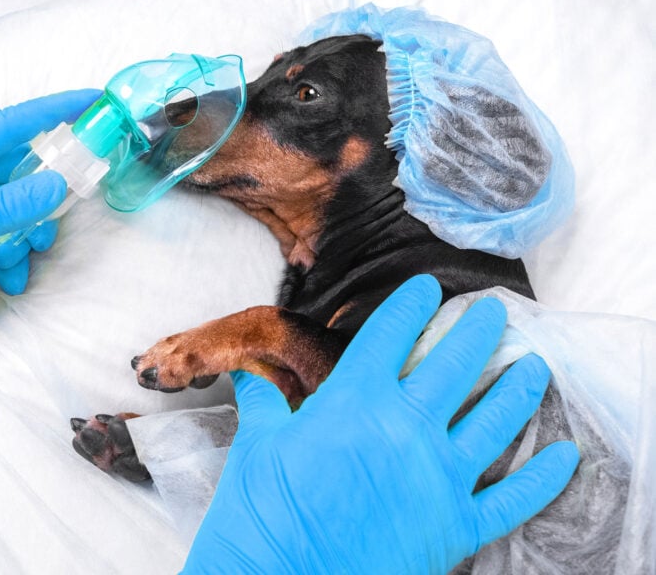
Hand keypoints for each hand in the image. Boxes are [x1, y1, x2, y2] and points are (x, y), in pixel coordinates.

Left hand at [0, 89, 100, 370]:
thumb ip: (1, 206)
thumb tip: (57, 185)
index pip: (10, 125)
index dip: (54, 110)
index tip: (95, 101)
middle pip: (24, 170)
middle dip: (46, 196)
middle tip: (58, 216)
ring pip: (22, 208)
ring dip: (30, 234)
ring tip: (18, 258)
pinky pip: (9, 237)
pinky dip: (15, 257)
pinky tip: (8, 278)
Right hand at [184, 274, 579, 573]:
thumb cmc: (262, 513)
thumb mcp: (256, 447)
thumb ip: (264, 406)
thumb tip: (252, 379)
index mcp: (353, 400)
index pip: (391, 335)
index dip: (411, 305)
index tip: (425, 289)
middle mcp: (405, 427)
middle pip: (455, 364)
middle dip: (478, 331)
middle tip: (494, 312)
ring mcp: (437, 476)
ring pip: (495, 419)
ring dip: (519, 389)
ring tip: (535, 366)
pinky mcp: (455, 525)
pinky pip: (513, 498)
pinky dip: (543, 478)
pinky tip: (563, 456)